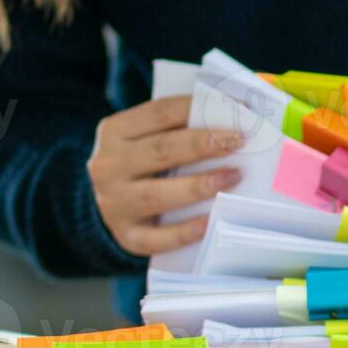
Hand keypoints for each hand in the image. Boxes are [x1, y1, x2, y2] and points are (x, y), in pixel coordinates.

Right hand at [86, 95, 244, 256]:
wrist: (119, 202)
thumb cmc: (149, 162)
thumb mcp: (153, 135)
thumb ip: (183, 125)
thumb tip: (239, 112)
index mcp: (114, 131)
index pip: (159, 114)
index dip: (197, 110)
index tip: (235, 111)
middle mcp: (108, 166)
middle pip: (160, 151)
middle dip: (201, 145)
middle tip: (238, 141)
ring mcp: (114, 203)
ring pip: (156, 194)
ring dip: (198, 185)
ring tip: (233, 176)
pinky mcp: (127, 235)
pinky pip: (157, 237)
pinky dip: (185, 231)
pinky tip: (211, 222)